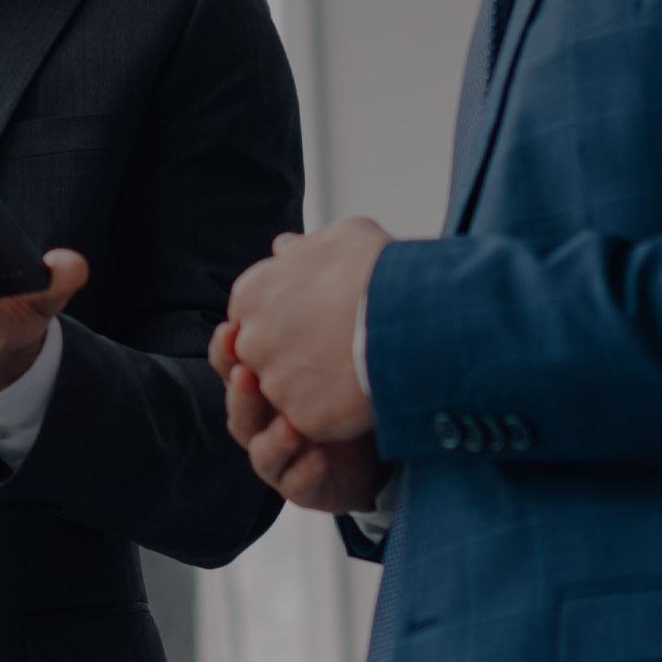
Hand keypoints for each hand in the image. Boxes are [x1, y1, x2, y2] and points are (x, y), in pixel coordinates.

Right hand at [211, 321, 385, 512]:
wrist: (377, 448)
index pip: (230, 364)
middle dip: (241, 392)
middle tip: (249, 374)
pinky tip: (316, 455)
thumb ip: (307, 306)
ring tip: (290, 425)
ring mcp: (278, 456)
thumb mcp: (330, 345)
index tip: (232, 329)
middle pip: (238, 406)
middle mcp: (261, 420)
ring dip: (272, 436)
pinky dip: (302, 469)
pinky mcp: (301, 487)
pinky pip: (293, 483)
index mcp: (260, 382)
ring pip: (259, 448)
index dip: (226, 350)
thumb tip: (284, 245)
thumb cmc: (345, 387)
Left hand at [221, 215, 387, 445]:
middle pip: (264, 356)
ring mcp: (276, 383)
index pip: (253, 317)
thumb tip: (286, 248)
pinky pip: (314, 423)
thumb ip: (303, 250)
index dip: (285, 324)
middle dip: (294, 356)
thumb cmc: (379, 272)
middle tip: (335, 352)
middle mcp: (252, 340)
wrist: (410, 317)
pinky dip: (336, 415)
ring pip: (287, 393)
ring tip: (353, 373)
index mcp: (252, 294)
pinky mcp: (303, 419)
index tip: (313, 327)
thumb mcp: (339, 239)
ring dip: (315, 388)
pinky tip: (360, 396)